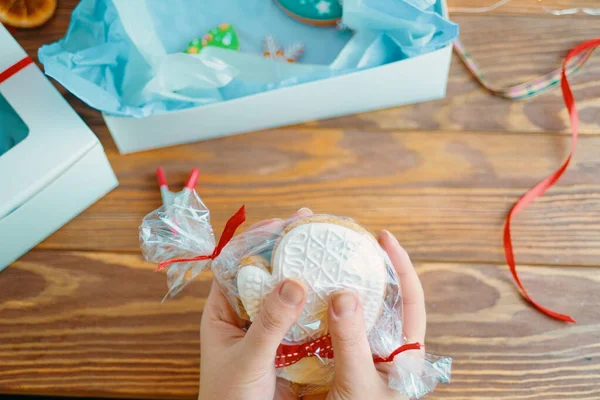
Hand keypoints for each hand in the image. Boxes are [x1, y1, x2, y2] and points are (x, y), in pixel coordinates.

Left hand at [198, 209, 312, 399]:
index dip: (257, 240)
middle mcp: (246, 316)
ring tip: (331, 253)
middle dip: (288, 252)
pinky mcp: (290, 348)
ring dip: (308, 277)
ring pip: (289, 297)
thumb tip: (292, 282)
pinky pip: (306, 322)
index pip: (236, 265)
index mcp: (223, 312)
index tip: (282, 222)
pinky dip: (321, 308)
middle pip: (267, 275)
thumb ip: (269, 324)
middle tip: (313, 227)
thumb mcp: (247, 358)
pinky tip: (340, 294)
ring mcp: (270, 332)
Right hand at [304, 230, 425, 399]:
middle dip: (364, 266)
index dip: (400, 265)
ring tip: (323, 257)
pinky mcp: (335, 359)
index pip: (410, 298)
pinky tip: (304, 293)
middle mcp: (383, 347)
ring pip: (353, 309)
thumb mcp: (357, 384)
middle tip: (345, 239)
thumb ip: (352, 343)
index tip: (384, 237)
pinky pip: (328, 326)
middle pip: (380, 297)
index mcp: (403, 352)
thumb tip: (345, 295)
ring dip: (339, 283)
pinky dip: (318, 307)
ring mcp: (360, 352)